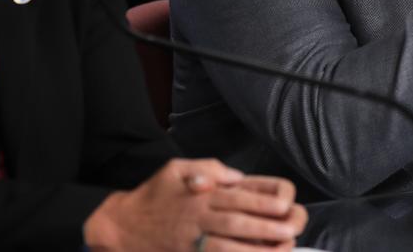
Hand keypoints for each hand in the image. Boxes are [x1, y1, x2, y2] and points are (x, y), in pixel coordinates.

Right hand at [83, 159, 306, 250]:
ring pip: (226, 247)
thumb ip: (208, 168)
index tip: (286, 206)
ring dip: (253, 250)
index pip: (238, 197)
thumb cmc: (154, 194)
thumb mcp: (176, 168)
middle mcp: (198, 217)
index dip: (263, 202)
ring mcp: (191, 240)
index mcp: (201, 194)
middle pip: (236, 222)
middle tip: (291, 230)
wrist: (121, 225)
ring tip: (279, 251)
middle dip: (265, 227)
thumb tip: (235, 176)